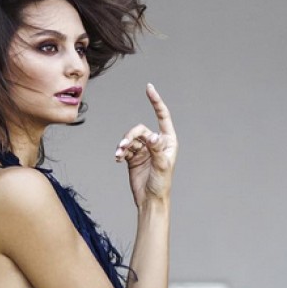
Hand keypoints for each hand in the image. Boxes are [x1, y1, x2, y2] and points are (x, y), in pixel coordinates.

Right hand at [114, 83, 177, 207]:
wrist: (150, 199)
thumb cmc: (161, 184)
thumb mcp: (162, 166)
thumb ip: (157, 149)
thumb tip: (152, 136)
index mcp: (168, 141)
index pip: (162, 116)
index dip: (156, 101)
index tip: (149, 88)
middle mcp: (156, 142)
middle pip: (140, 129)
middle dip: (131, 135)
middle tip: (124, 145)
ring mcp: (144, 149)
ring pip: (130, 138)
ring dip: (123, 144)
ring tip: (120, 154)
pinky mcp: (133, 157)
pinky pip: (124, 148)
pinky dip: (120, 152)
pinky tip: (118, 158)